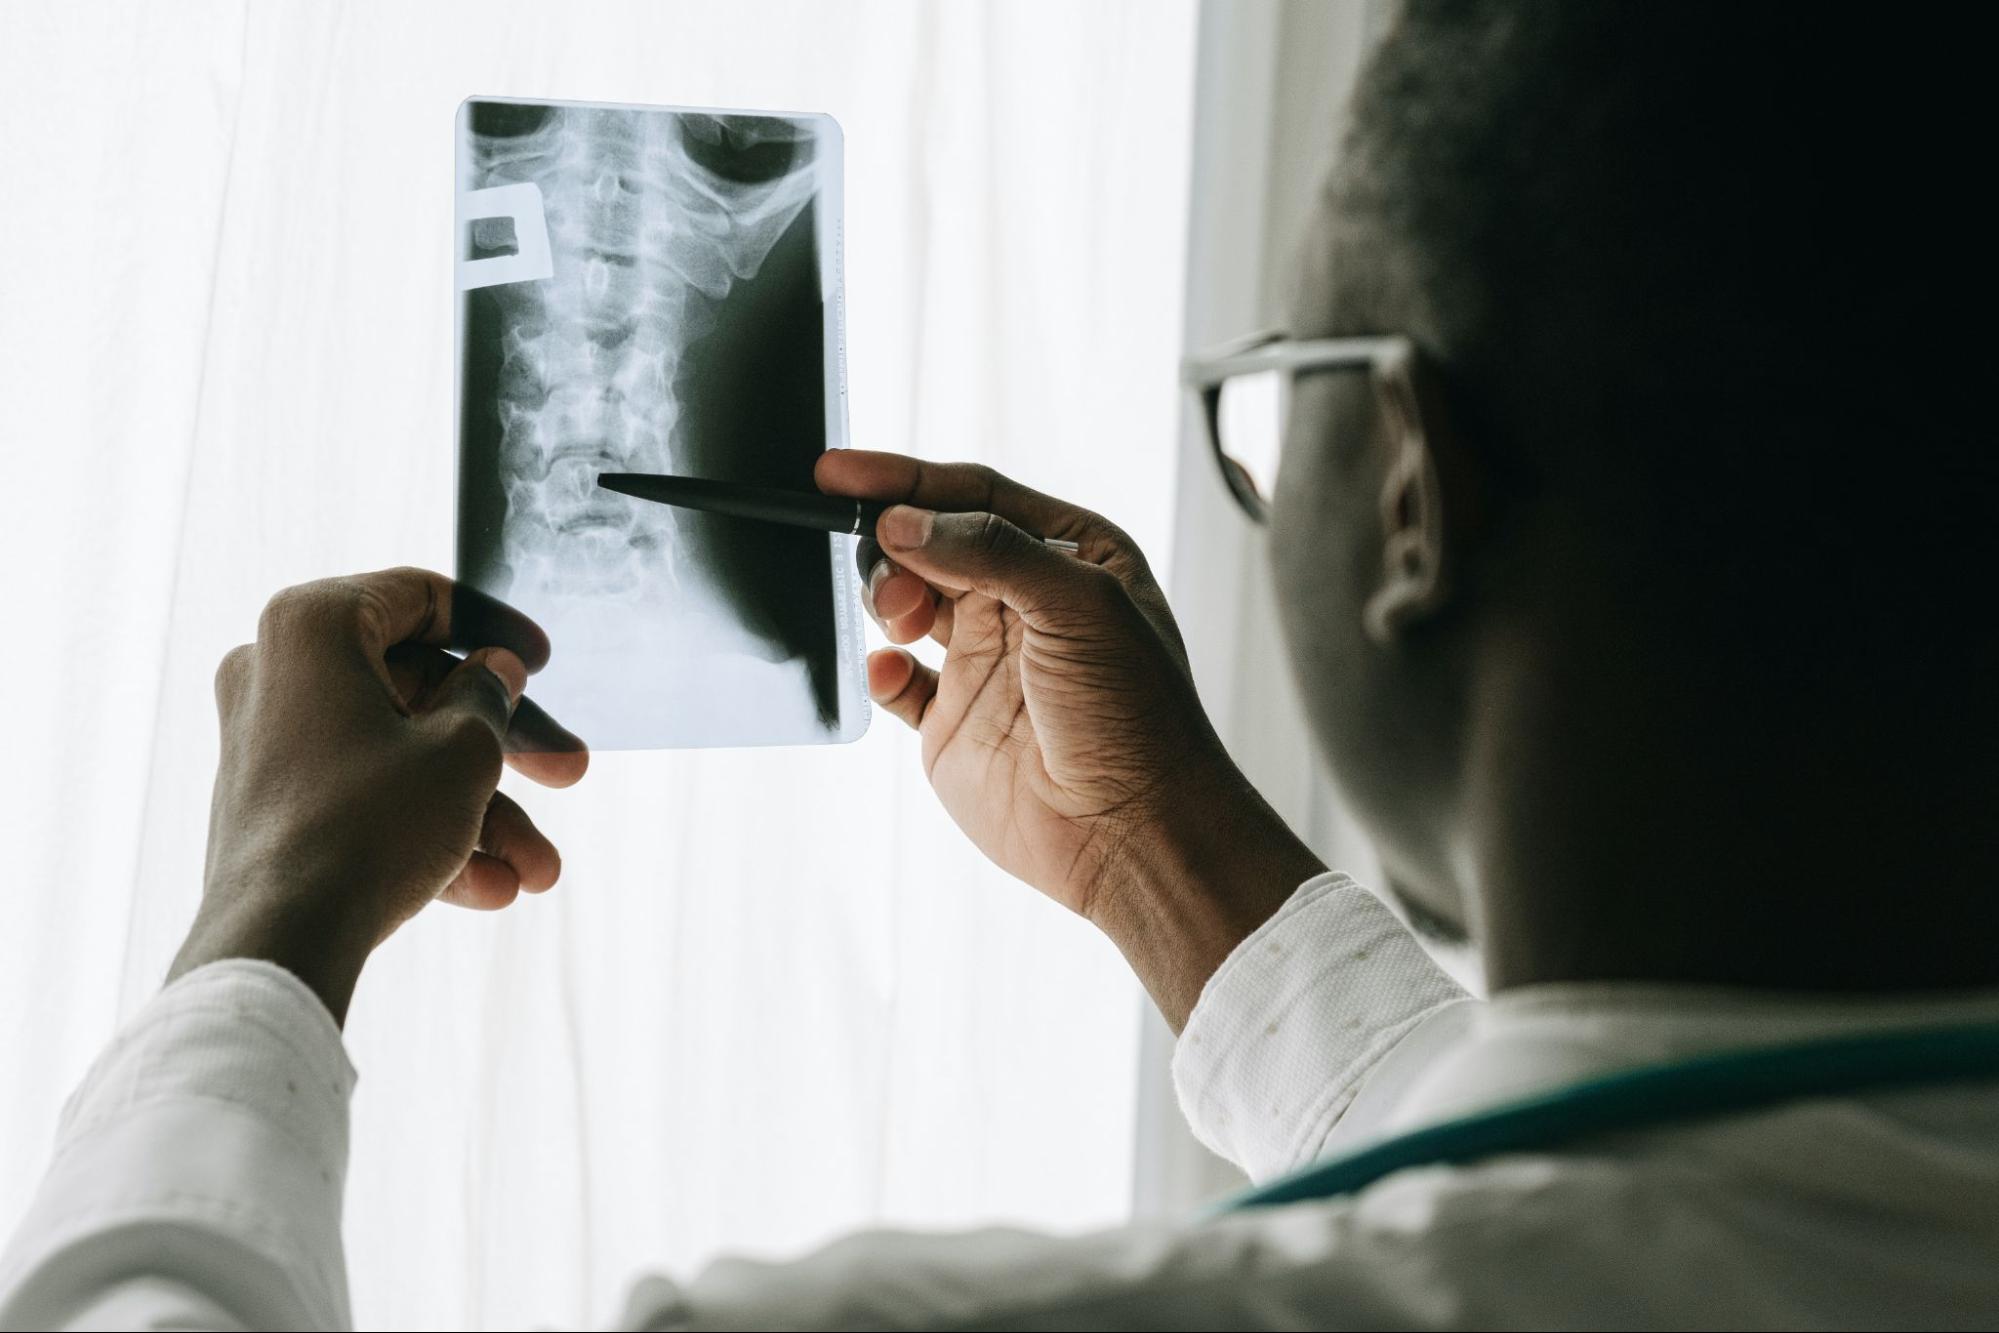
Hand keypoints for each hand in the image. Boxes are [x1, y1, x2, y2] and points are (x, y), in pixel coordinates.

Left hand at [168, 568, 589, 1023]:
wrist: (277, 943)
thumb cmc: (368, 827)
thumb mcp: (462, 750)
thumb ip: (488, 696)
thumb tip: (493, 672)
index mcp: (313, 627)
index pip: (418, 597)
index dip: (493, 626)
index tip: (542, 661)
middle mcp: (279, 673)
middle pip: (420, 691)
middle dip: (508, 746)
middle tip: (570, 770)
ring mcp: (271, 741)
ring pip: (401, 756)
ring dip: (481, 809)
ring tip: (540, 869)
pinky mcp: (274, 805)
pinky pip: (368, 798)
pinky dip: (428, 832)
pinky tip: (494, 887)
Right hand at [816, 453, 1324, 1025]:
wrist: (1132, 834)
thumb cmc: (1136, 716)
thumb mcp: (1078, 605)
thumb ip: (988, 550)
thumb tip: (901, 521)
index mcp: (1070, 556)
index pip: (975, 497)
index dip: (905, 480)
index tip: (836, 472)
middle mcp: (1025, 602)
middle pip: (931, 542)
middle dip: (893, 542)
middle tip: (889, 571)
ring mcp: (986, 661)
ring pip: (906, 602)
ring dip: (886, 597)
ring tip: (898, 619)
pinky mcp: (953, 722)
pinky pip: (895, 681)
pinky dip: (879, 670)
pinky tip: (889, 672)